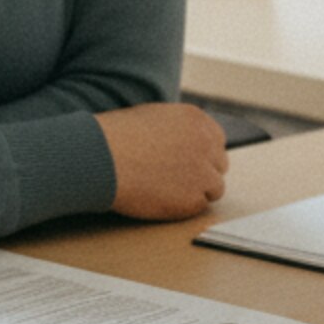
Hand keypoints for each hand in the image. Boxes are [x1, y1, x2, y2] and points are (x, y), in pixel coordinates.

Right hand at [93, 102, 229, 219]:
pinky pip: (198, 206)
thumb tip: (182, 142)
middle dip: (203, 171)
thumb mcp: (153, 118)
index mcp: (196, 120)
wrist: (104, 158)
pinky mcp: (194, 199)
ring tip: (169, 190)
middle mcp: (206, 144)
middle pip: (219, 164)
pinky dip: (183, 206)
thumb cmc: (117, 137)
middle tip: (179, 179)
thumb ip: (176, 129)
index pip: (216, 140)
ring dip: (196, 190)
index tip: (190, 161)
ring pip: (214, 187)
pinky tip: (162, 199)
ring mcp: (203, 172)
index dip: (203, 153)